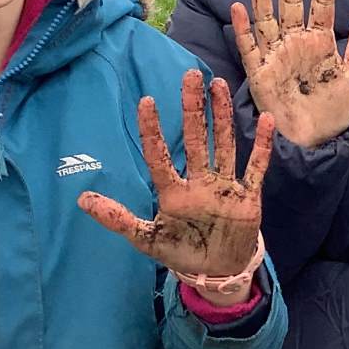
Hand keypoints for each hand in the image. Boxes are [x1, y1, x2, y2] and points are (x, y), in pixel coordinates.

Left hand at [78, 70, 273, 302]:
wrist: (216, 272)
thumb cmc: (181, 252)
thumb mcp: (146, 239)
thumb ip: (117, 219)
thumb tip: (81, 198)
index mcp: (174, 192)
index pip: (160, 157)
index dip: (153, 131)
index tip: (146, 102)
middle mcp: (199, 183)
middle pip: (196, 139)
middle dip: (192, 109)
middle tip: (190, 76)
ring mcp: (224, 188)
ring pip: (224, 145)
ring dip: (222, 117)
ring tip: (217, 85)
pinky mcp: (247, 198)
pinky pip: (256, 168)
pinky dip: (262, 147)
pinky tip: (267, 121)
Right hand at [231, 0, 348, 147]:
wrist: (317, 143)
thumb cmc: (333, 111)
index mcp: (318, 40)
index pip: (322, 1)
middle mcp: (294, 42)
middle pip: (291, 1)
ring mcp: (275, 56)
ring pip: (265, 17)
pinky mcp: (259, 75)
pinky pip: (249, 49)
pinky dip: (243, 30)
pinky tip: (238, 9)